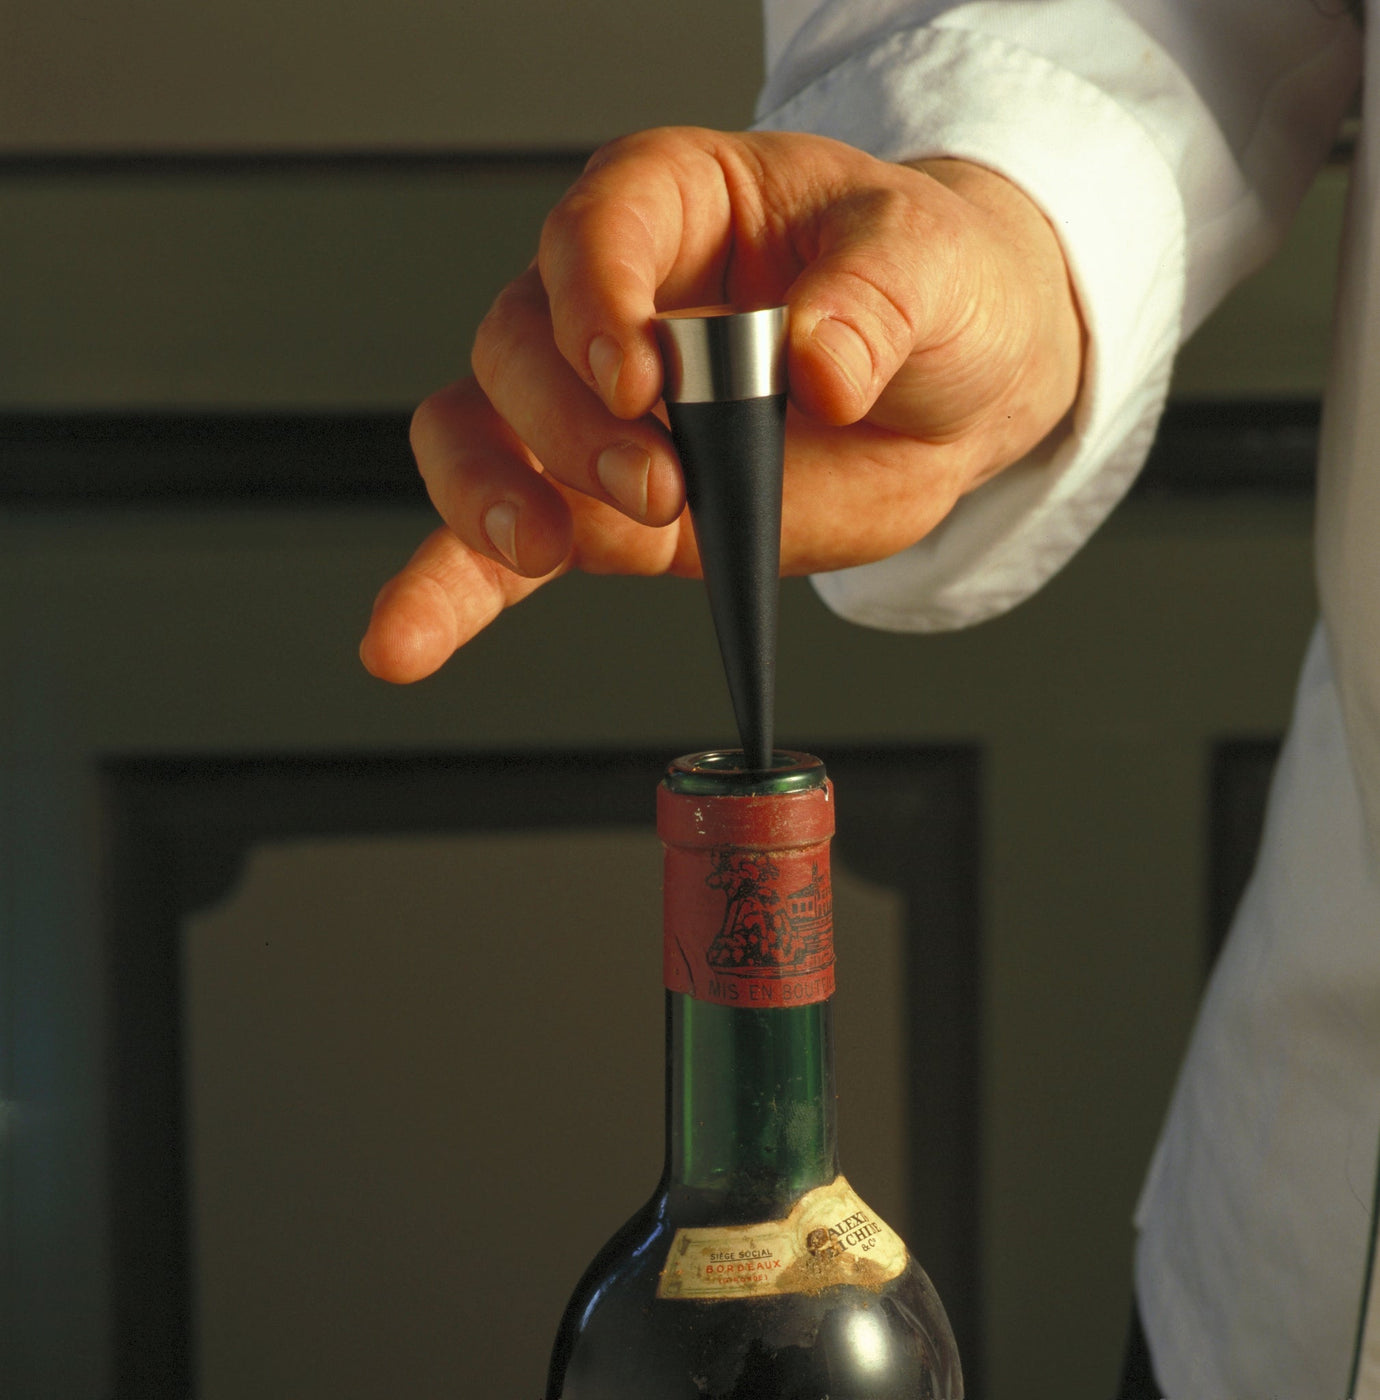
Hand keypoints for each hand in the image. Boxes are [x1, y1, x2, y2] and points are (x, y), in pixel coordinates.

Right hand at [360, 127, 1082, 682]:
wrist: (943, 389)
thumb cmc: (926, 291)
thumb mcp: (931, 269)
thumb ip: (874, 305)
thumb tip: (816, 368)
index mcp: (675, 209)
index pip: (596, 229)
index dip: (596, 299)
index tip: (639, 375)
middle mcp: (606, 305)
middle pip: (517, 343)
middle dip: (569, 423)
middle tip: (659, 483)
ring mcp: (591, 413)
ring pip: (476, 434)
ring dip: (491, 497)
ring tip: (542, 547)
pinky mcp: (600, 510)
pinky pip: (494, 546)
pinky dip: (448, 591)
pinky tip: (407, 642)